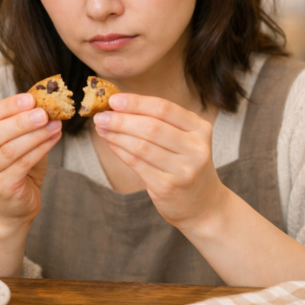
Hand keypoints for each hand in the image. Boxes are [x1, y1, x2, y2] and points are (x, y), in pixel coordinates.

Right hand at [0, 93, 61, 226]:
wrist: (12, 206)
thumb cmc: (14, 167)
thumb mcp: (13, 139)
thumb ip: (20, 121)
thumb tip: (42, 101)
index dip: (9, 105)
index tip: (31, 98)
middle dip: (21, 121)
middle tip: (44, 113)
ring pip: (10, 149)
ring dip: (36, 135)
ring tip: (55, 124)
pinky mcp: (0, 187)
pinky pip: (23, 164)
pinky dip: (41, 149)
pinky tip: (54, 138)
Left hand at [93, 94, 226, 230]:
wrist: (203, 205)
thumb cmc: (186, 164)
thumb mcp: (185, 140)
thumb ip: (160, 122)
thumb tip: (119, 106)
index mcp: (200, 129)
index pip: (164, 108)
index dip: (136, 102)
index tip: (113, 99)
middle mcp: (195, 148)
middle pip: (151, 127)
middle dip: (121, 119)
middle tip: (100, 115)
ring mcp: (183, 169)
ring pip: (141, 146)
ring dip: (116, 135)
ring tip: (101, 127)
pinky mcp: (168, 186)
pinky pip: (137, 164)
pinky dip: (120, 151)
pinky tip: (111, 142)